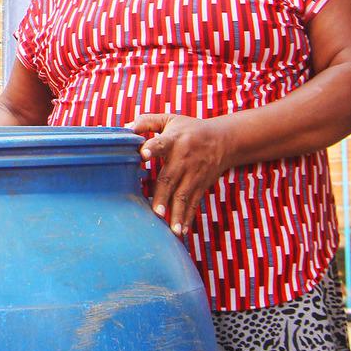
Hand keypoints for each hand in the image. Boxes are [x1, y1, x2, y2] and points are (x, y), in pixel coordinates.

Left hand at [126, 114, 233, 237]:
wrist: (224, 140)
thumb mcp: (170, 119)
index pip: (161, 143)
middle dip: (163, 196)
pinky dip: (187, 217)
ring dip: (177, 213)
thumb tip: (126, 128)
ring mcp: (193, 174)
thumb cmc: (190, 129)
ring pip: (183, 196)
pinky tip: (180, 231)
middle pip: (170, 178)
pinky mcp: (201, 185)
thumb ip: (147, 121)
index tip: (142, 154)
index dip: (152, 148)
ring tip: (171, 229)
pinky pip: (193, 203)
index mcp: (173, 140)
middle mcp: (183, 158)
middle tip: (156, 212)